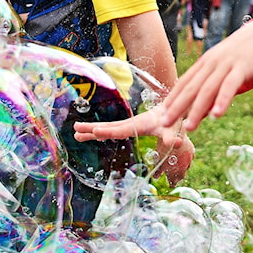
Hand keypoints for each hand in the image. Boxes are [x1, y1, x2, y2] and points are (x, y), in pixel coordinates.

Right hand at [73, 108, 192, 185]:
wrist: (173, 108)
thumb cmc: (173, 119)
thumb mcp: (173, 128)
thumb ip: (173, 136)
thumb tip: (176, 143)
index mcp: (138, 124)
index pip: (120, 129)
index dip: (107, 131)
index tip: (95, 131)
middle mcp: (130, 124)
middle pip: (108, 127)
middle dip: (92, 129)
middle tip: (75, 131)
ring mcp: (128, 125)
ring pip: (108, 127)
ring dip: (92, 130)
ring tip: (76, 133)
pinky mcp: (130, 127)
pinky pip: (112, 129)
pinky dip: (101, 131)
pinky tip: (92, 135)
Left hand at [161, 13, 252, 131]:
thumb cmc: (246, 51)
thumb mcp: (225, 64)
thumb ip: (215, 82)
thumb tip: (206, 107)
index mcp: (206, 62)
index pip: (184, 82)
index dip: (172, 99)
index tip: (161, 115)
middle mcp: (212, 63)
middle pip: (191, 87)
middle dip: (177, 107)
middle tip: (166, 124)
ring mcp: (226, 64)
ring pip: (207, 89)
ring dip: (197, 109)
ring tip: (190, 127)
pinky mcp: (242, 67)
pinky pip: (230, 85)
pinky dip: (222, 100)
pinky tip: (217, 114)